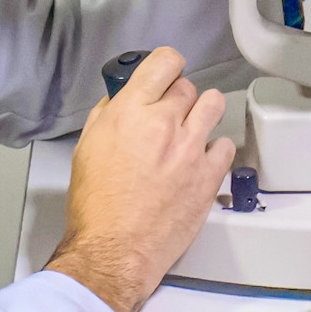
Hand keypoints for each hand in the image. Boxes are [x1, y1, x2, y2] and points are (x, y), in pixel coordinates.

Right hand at [46, 48, 236, 311]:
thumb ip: (106, 116)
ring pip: (213, 105)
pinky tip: (200, 161)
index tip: (166, 75)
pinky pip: (225, 145)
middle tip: (169, 117)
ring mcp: (191, 148)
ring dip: (202, 113)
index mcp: (131, 111)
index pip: (164, 61)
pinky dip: (214, 149)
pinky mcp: (209, 175)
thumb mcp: (86, 148)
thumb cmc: (96, 206)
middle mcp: (165, 123)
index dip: (167, 66)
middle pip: (188, 86)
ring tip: (192, 131)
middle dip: (178, 98)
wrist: (114, 250)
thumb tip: (119, 102)